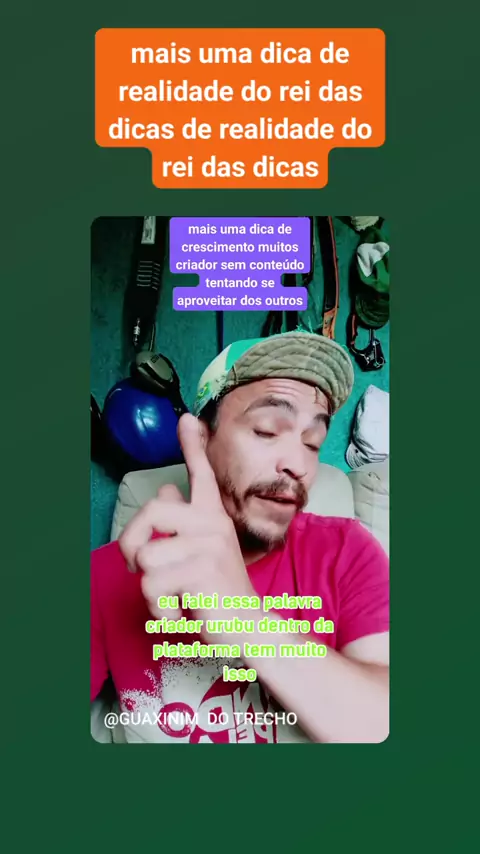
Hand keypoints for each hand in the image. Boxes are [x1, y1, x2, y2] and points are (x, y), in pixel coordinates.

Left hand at [118, 413, 254, 626]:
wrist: (249, 628)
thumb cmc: (219, 592)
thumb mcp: (203, 552)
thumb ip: (186, 522)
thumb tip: (165, 491)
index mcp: (213, 517)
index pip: (202, 474)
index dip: (193, 446)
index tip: (186, 419)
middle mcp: (214, 524)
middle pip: (150, 512)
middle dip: (131, 544)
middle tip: (140, 568)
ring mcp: (210, 545)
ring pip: (144, 558)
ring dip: (151, 589)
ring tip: (175, 597)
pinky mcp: (203, 571)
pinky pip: (151, 586)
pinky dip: (157, 610)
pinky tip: (180, 612)